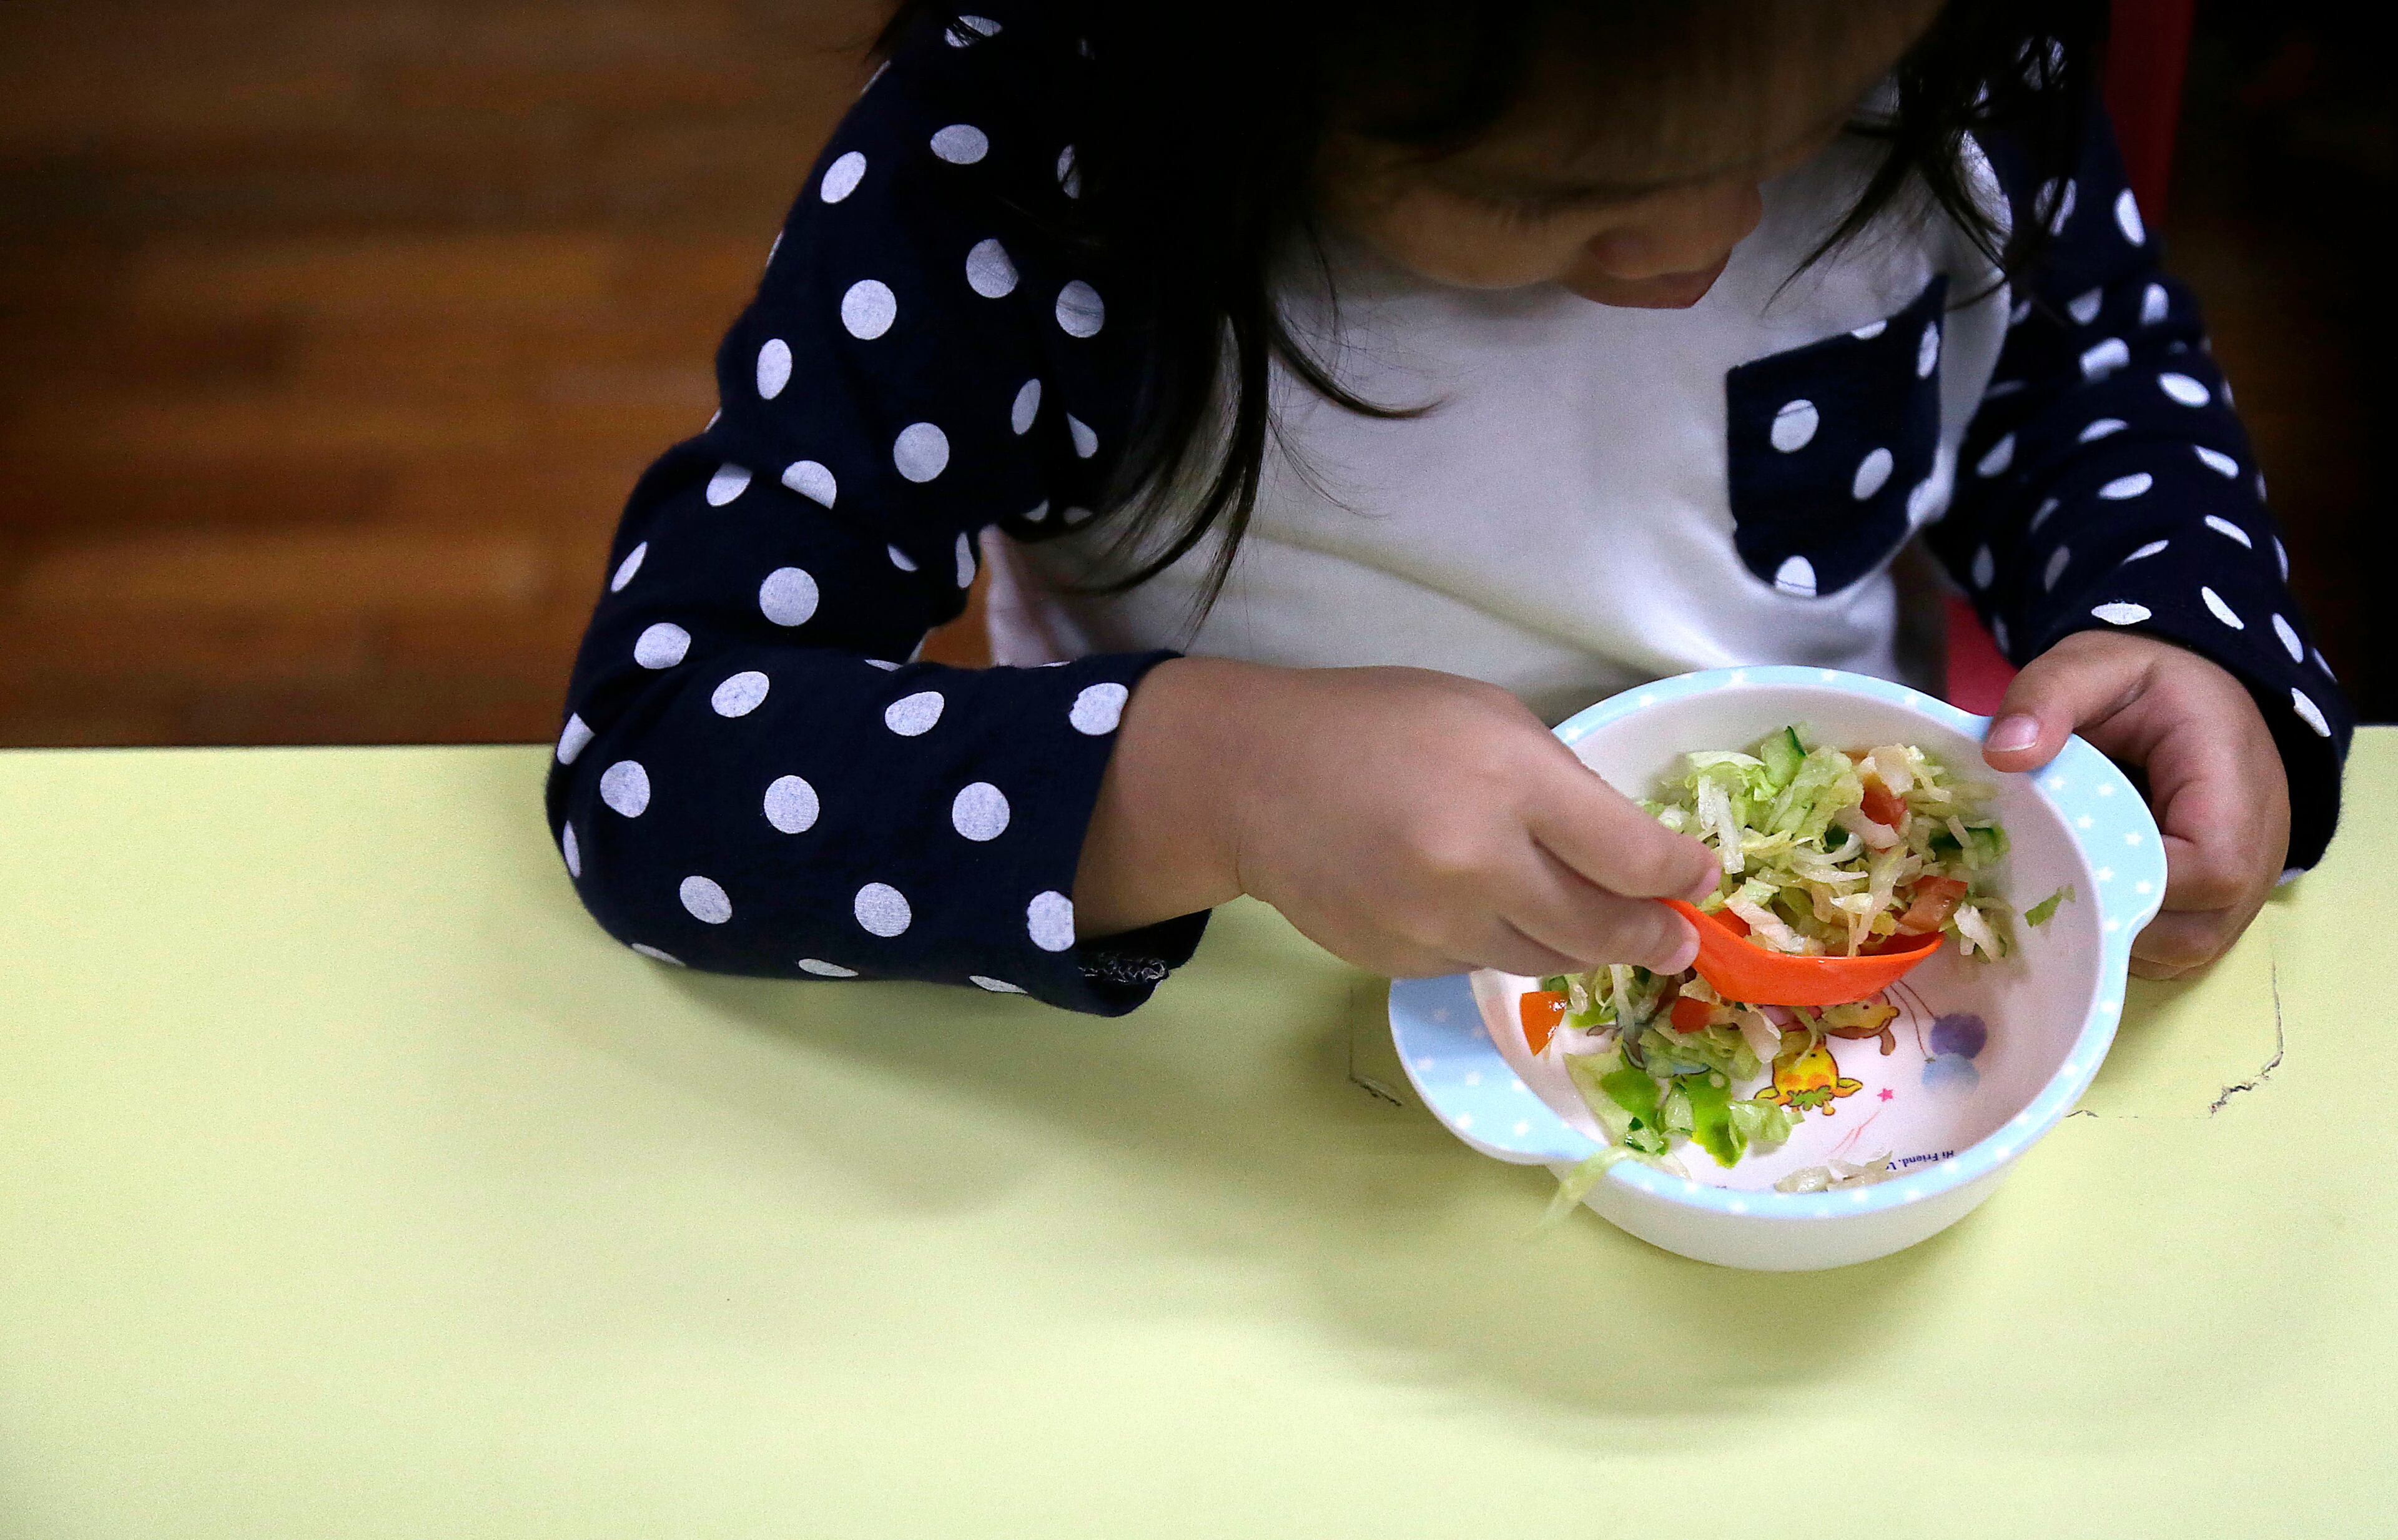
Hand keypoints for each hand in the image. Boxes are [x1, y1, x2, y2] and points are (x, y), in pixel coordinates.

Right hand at [1074, 660, 1719, 977]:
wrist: (1253, 780)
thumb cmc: (1380, 726)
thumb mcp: (1488, 717)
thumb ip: (1564, 787)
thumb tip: (1635, 858)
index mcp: (1510, 783)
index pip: (1633, 858)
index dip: (1681, 878)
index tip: (1698, 881)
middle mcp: (1478, 864)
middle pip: (1603, 931)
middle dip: (1654, 938)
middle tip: (1675, 940)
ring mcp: (1435, 924)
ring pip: (1547, 963)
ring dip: (1580, 947)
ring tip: (1591, 925)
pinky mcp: (1403, 963)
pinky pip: (1482, 966)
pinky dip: (1501, 944)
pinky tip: (1484, 907)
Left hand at [1980, 630, 2289, 979]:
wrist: (2197, 693)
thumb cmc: (2147, 684)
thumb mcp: (2093, 666)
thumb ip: (2047, 697)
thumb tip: (2002, 753)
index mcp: (2234, 789)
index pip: (2206, 870)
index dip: (2128, 887)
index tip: (2053, 869)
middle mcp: (2257, 851)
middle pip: (2191, 931)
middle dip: (2106, 923)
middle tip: (2035, 894)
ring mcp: (2243, 887)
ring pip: (2180, 952)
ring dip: (2112, 940)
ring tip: (2052, 900)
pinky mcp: (2219, 905)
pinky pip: (2174, 949)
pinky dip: (2123, 941)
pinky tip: (2077, 907)